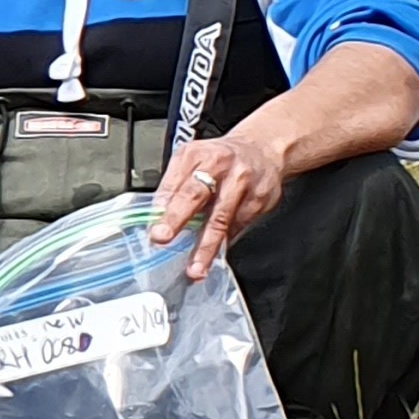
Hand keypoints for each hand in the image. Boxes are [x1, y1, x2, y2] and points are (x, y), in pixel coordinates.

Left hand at [147, 128, 283, 280]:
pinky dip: (224, 241)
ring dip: (207, 247)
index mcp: (199, 156)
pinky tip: (216, 253)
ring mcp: (243, 185)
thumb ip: (172, 185)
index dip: (166, 210)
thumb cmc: (219, 158)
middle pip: (198, 197)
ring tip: (196, 268)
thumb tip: (156, 214)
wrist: (263, 150)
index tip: (156, 231)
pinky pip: (238, 226)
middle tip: (166, 241)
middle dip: (180, 221)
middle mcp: (222, 167)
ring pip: (222, 220)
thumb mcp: (190, 159)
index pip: (179, 185)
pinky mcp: (260, 201)